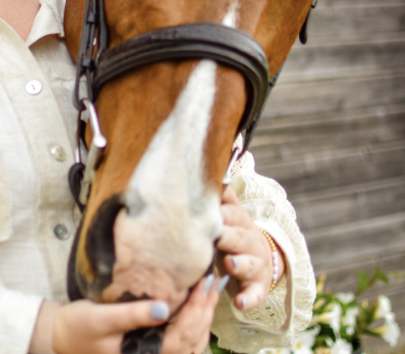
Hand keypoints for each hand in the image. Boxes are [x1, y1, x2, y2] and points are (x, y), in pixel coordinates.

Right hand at [32, 276, 224, 353]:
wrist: (61, 339)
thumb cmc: (78, 327)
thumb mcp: (101, 317)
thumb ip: (132, 315)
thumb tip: (164, 308)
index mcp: (144, 353)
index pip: (182, 333)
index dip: (197, 308)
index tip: (205, 283)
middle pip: (192, 339)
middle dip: (206, 309)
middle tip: (214, 280)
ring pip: (192, 343)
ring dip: (204, 317)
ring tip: (211, 290)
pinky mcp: (151, 350)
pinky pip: (182, 343)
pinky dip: (195, 325)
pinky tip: (197, 307)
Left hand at [217, 185, 284, 310]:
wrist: (261, 258)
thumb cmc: (233, 231)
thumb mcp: (229, 213)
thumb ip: (221, 195)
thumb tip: (211, 170)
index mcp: (239, 221)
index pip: (231, 214)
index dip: (222, 213)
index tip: (211, 212)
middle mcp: (249, 240)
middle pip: (238, 237)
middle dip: (227, 236)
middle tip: (216, 234)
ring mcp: (255, 264)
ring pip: (247, 263)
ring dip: (239, 264)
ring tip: (229, 264)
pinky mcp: (258, 287)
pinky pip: (254, 294)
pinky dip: (248, 299)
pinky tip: (239, 303)